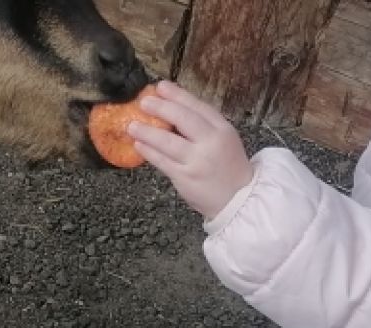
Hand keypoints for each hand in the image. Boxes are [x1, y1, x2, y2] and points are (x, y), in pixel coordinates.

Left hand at [127, 81, 254, 220]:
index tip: (160, 86)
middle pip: (183, 119)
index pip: (198, 106)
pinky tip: (139, 145)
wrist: (238, 198)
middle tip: (143, 102)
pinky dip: (149, 152)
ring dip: (147, 131)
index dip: (177, 95)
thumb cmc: (227, 165)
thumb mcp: (223, 139)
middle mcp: (211, 143)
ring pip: (168, 142)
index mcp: (222, 129)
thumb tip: (171, 107)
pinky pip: (162, 161)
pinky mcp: (185, 177)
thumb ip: (202, 125)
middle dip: (161, 108)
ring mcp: (197, 161)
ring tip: (132, 125)